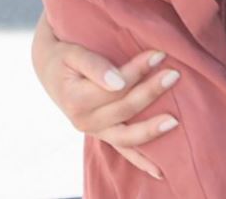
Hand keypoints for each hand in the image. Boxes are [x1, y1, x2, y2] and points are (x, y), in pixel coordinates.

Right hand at [31, 16, 178, 180]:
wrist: (49, 70)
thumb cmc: (63, 57)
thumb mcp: (71, 53)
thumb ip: (93, 65)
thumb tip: (119, 83)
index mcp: (76, 100)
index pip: (114, 88)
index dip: (137, 71)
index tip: (159, 54)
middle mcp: (84, 121)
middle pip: (124, 109)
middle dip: (151, 91)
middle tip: (174, 75)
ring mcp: (94, 132)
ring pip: (127, 136)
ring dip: (152, 130)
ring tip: (176, 120)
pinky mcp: (103, 136)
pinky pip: (124, 152)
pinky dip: (142, 162)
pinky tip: (161, 172)